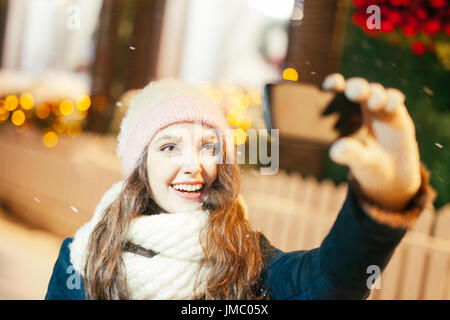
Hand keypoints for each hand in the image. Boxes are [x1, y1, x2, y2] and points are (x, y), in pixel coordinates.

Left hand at [322, 74, 421, 211]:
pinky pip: (393, 98)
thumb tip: (337, 149)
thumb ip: (349, 154)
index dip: (331, 85)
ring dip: (374, 93)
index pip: (334, 96)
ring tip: (376, 104)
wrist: (393, 174)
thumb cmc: (367, 165)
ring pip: (374, 91)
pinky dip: (392, 98)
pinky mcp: (395, 112)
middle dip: (355, 86)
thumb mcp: (359, 162)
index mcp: (341, 117)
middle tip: (355, 93)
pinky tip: (391, 106)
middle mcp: (358, 109)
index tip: (331, 85)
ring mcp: (377, 109)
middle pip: (355, 88)